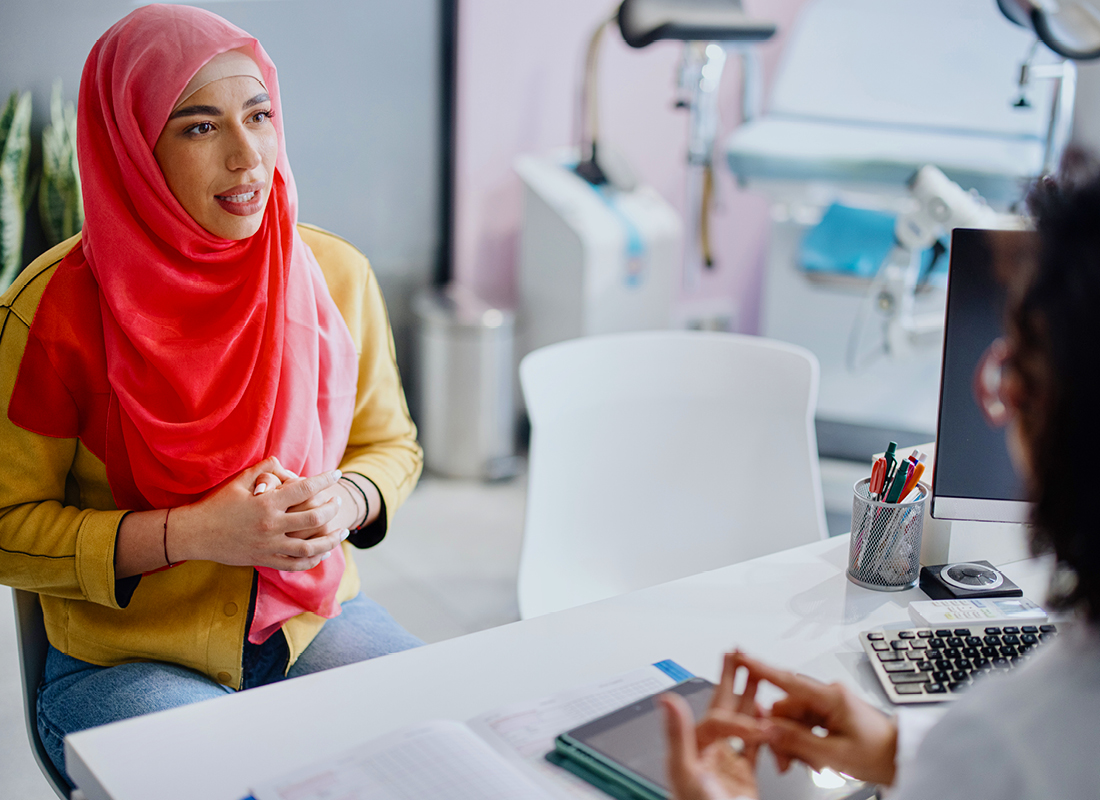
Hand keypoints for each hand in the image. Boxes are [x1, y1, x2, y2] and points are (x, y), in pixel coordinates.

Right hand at [171, 457, 345, 570]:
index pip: (305, 489)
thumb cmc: (217, 505)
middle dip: (332, 508)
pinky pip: (295, 564)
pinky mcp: (265, 560)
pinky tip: (324, 552)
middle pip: (314, 517)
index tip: (337, 474)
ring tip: (342, 530)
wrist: (195, 535)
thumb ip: (264, 470)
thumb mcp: (239, 482)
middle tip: (338, 501)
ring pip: (310, 547)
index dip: (325, 480)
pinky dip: (313, 560)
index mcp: (267, 503)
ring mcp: (269, 546)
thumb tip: (285, 463)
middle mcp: (271, 525)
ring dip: (331, 539)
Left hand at [661, 651, 764, 799]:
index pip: (716, 721)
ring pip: (742, 725)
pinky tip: (770, 718)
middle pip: (724, 709)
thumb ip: (678, 736)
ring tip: (759, 676)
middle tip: (740, 653)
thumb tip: (666, 699)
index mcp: (693, 752)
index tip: (758, 728)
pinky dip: (765, 731)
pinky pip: (756, 748)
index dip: (738, 721)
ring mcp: (726, 766)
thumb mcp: (686, 776)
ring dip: (751, 700)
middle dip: (733, 681)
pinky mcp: (743, 780)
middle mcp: (709, 755)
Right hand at [739, 654, 897, 785]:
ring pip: (793, 720)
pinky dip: (803, 743)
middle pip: (787, 709)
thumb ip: (797, 741)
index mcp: (831, 697)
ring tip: (808, 765)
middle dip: (781, 735)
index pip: (787, 680)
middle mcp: (828, 695)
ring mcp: (828, 704)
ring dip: (794, 743)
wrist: (900, 759)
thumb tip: (769, 729)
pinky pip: (804, 724)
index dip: (759, 668)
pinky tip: (811, 758)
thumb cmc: (878, 754)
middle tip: (784, 762)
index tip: (740, 656)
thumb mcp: (834, 754)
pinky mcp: (829, 714)